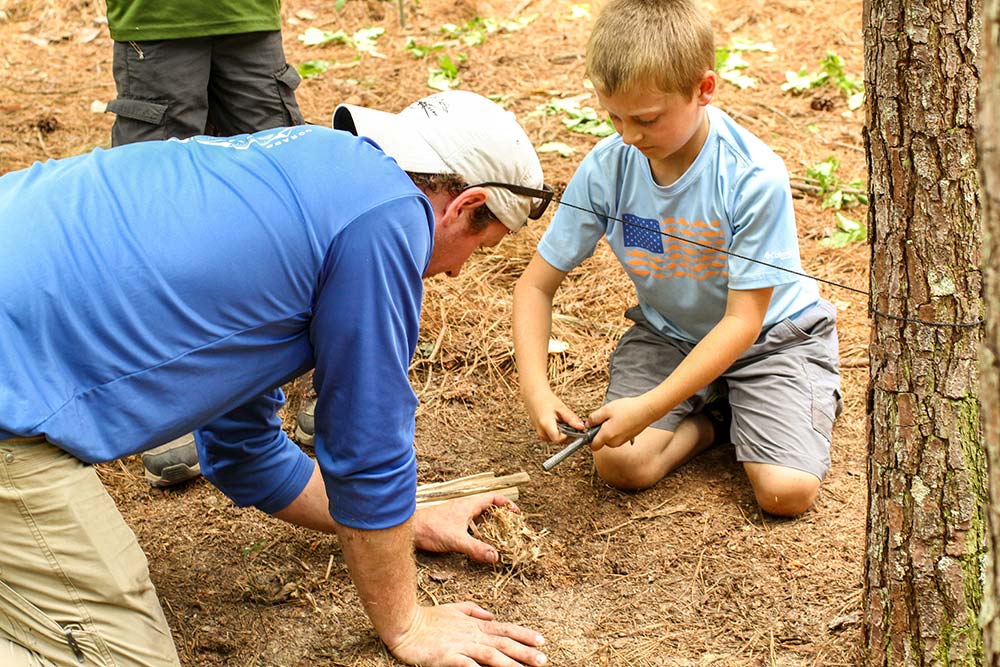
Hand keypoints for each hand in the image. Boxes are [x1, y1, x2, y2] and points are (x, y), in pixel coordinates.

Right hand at [386, 602, 546, 666]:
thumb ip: (474, 611)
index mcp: (475, 625)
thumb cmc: (429, 618)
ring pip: (491, 655)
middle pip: (503, 644)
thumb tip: (491, 615)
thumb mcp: (455, 609)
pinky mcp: (448, 656)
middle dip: (525, 652)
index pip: (505, 630)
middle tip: (544, 659)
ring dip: (510, 663)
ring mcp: (461, 645)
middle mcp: (472, 634)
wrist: (405, 623)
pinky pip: (467, 665)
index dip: (524, 635)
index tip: (542, 641)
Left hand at [413, 493, 515, 562]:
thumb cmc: (430, 529)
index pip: (493, 498)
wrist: (409, 529)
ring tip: (499, 537)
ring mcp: (457, 515)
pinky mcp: (451, 523)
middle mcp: (464, 507)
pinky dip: (478, 531)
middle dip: (501, 516)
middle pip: (488, 507)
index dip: (506, 504)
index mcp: (469, 505)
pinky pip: (470, 524)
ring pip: (479, 516)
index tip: (516, 513)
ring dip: (490, 524)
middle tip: (511, 528)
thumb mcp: (456, 540)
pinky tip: (479, 542)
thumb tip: (495, 556)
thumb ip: (476, 548)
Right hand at [522, 386, 584, 442]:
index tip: (575, 429)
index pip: (559, 439)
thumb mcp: (561, 408)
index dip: (569, 436)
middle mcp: (541, 433)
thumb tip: (582, 427)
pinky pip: (553, 437)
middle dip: (568, 434)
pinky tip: (559, 423)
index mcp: (546, 425)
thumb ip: (572, 419)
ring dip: (564, 433)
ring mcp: (540, 435)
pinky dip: (559, 432)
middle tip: (572, 423)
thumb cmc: (546, 400)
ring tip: (563, 421)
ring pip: (557, 440)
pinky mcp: (541, 434)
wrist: (534, 396)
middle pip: (560, 441)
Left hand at [587, 395, 658, 448]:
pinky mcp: (628, 439)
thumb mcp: (606, 409)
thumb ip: (593, 418)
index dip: (589, 437)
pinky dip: (616, 429)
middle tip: (606, 417)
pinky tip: (622, 419)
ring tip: (616, 417)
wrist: (647, 410)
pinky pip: (617, 436)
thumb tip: (587, 424)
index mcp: (607, 436)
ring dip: (608, 429)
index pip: (593, 446)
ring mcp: (622, 441)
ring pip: (609, 438)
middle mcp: (614, 442)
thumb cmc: (628, 409)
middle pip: (601, 441)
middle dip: (600, 431)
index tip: (591, 427)